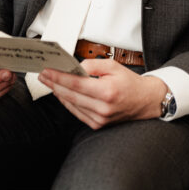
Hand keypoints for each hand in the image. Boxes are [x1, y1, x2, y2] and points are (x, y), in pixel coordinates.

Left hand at [38, 59, 167, 129]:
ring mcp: (100, 119)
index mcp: (107, 91)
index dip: (58, 77)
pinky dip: (68, 102)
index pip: (76, 84)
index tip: (47, 71)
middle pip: (70, 95)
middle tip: (43, 75)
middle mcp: (103, 108)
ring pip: (72, 104)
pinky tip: (61, 93)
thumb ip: (92, 64)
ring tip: (49, 82)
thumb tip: (74, 67)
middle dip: (54, 84)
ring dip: (58, 92)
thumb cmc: (130, 83)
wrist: (145, 101)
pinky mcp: (98, 124)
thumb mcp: (113, 66)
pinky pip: (77, 112)